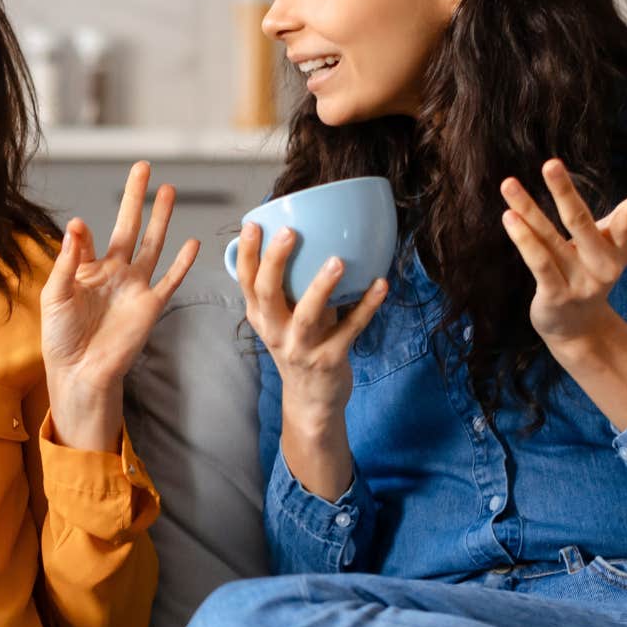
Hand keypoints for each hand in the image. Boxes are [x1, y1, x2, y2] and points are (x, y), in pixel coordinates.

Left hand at [40, 161, 198, 448]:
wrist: (81, 373)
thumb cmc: (61, 338)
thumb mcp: (55, 295)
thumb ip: (68, 260)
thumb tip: (76, 224)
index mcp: (87, 269)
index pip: (89, 238)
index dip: (83, 233)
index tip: (80, 228)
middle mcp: (114, 273)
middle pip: (129, 226)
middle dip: (136, 197)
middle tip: (143, 167)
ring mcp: (135, 287)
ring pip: (152, 244)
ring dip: (161, 218)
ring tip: (169, 190)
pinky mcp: (151, 305)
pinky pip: (170, 280)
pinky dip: (182, 262)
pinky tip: (193, 242)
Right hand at [233, 220, 387, 435]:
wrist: (311, 402)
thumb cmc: (300, 348)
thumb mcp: (284, 320)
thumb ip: (290, 287)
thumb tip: (312, 235)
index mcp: (261, 316)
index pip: (246, 281)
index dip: (247, 253)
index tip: (254, 223)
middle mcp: (275, 331)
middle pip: (267, 293)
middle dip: (274, 261)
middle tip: (289, 232)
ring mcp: (301, 348)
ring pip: (307, 315)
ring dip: (322, 287)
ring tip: (336, 261)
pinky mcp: (329, 360)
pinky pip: (350, 330)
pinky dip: (367, 306)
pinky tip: (381, 284)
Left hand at [499, 159, 626, 429]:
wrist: (578, 328)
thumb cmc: (592, 273)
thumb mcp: (612, 247)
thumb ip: (625, 220)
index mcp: (620, 252)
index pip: (624, 228)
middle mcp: (601, 267)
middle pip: (581, 223)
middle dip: (565, 192)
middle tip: (550, 163)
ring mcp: (577, 283)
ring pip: (549, 239)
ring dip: (528, 210)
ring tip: (509, 185)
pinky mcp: (554, 295)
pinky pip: (538, 262)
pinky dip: (523, 240)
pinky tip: (509, 217)